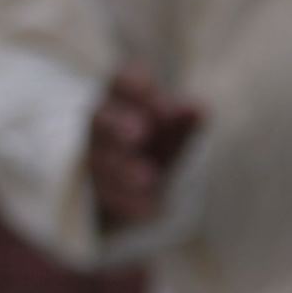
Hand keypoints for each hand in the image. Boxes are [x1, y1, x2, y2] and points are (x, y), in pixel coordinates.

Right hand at [83, 69, 205, 236]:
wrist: (135, 195)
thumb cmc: (158, 148)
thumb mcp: (172, 134)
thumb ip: (182, 122)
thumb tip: (198, 107)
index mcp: (120, 102)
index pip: (120, 84)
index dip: (134, 86)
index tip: (150, 89)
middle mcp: (100, 130)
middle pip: (99, 121)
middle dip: (117, 125)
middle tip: (139, 132)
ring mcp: (92, 163)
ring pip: (99, 163)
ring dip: (122, 169)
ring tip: (147, 178)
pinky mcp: (95, 197)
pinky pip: (106, 199)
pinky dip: (126, 203)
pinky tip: (147, 208)